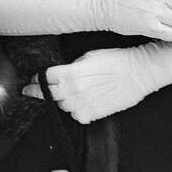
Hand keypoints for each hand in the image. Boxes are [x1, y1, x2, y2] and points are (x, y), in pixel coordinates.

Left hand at [21, 46, 162, 123]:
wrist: (139, 72)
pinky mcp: (93, 115)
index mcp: (71, 73)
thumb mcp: (89, 56)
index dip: (36, 79)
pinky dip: (76, 110)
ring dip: (61, 100)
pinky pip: (76, 115)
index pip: (44, 78)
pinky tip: (83, 102)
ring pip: (62, 106)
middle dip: (42, 91)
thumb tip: (58, 74)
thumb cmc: (117, 60)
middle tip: (34, 90)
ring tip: (68, 93)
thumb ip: (71, 67)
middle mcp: (74, 91)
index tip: (31, 81)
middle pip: (49, 94)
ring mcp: (83, 105)